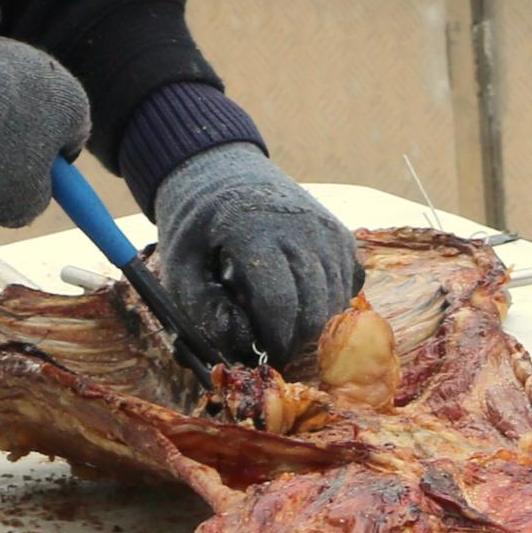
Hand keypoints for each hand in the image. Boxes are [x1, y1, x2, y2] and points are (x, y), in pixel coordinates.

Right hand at [0, 15, 91, 227]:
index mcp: (20, 207)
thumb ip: (76, 131)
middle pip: (5, 177)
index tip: (49, 132)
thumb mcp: (71, 106)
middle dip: (12, 144)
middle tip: (17, 106)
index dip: (48, 159)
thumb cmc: (14, 100)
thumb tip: (68, 144)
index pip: (43, 191)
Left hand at [149, 143, 364, 366]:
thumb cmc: (198, 228)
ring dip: (316, 322)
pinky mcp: (339, 231)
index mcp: (256, 234)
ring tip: (286, 325)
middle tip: (274, 347)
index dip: (274, 341)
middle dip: (296, 339)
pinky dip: (334, 299)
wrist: (222, 174)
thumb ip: (206, 311)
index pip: (280, 304)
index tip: (262, 358)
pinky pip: (351, 279)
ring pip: (337, 297)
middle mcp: (301, 228)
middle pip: (316, 306)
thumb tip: (243, 346)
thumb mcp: (180, 268)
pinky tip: (306, 300)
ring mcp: (325, 227)